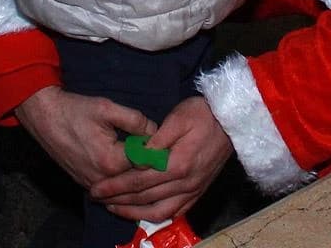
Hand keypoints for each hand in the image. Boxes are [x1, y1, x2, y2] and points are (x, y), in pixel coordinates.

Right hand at [15, 85, 155, 190]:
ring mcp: (93, 184)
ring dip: (138, 176)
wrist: (45, 118)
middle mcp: (103, 179)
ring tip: (148, 159)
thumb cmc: (76, 110)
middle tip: (163, 151)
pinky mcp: (86, 184)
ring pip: (125, 187)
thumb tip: (156, 132)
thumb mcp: (108, 108)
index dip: (158, 151)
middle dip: (151, 166)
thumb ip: (136, 120)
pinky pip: (112, 190)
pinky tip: (132, 169)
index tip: (167, 141)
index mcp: (111, 161)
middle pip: (138, 179)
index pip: (147, 162)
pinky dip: (124, 182)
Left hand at [90, 97, 233, 221]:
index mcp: (177, 164)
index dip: (115, 186)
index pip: (138, 181)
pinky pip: (175, 212)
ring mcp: (193, 190)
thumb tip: (134, 157)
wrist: (234, 121)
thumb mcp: (178, 118)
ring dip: (133, 213)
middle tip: (96, 198)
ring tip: (113, 208)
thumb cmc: (203, 114)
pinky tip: (142, 214)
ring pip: (158, 211)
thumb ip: (155, 140)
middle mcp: (185, 183)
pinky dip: (155, 216)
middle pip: (144, 198)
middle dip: (117, 200)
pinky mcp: (199, 192)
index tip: (96, 188)